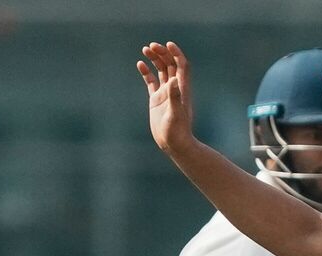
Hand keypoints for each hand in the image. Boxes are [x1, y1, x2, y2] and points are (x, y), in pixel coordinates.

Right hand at [138, 41, 195, 155]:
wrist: (173, 145)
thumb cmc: (177, 132)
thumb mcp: (175, 114)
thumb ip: (175, 97)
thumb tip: (174, 80)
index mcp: (182, 89)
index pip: (182, 66)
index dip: (176, 54)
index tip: (167, 44)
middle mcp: (175, 89)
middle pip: (170, 65)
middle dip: (162, 53)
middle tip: (151, 46)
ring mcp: (165, 94)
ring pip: (161, 71)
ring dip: (155, 59)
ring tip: (145, 49)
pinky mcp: (156, 100)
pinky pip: (151, 82)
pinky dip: (146, 72)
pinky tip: (140, 64)